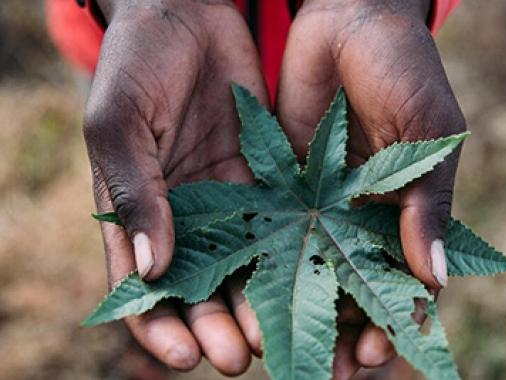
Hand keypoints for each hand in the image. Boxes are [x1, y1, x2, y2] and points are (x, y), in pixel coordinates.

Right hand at [83, 0, 267, 374]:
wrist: (187, 14)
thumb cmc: (135, 63)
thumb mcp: (120, 124)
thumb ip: (134, 193)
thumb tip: (149, 268)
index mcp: (135, 212)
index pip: (141, 288)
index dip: (158, 326)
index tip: (183, 356)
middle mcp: (183, 217)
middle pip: (198, 290)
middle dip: (216, 328)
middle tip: (240, 356)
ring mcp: (228, 202)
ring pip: (243, 268)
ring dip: (255, 305)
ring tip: (275, 334)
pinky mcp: (266, 180)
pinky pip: (280, 228)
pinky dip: (291, 259)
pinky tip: (309, 281)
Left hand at [277, 0, 464, 375]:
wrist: (346, 18)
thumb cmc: (402, 68)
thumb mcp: (428, 131)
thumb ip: (428, 201)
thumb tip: (435, 278)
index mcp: (400, 212)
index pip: (398, 283)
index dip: (389, 323)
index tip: (370, 358)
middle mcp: (355, 217)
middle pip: (348, 288)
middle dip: (337, 331)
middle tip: (323, 374)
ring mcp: (314, 204)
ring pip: (303, 270)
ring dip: (292, 310)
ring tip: (271, 349)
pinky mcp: (275, 184)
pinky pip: (264, 231)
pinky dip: (255, 265)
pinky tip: (240, 296)